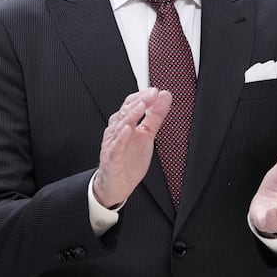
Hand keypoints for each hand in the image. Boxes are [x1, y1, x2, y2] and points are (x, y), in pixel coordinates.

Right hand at [94, 88, 172, 207]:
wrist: (116, 185)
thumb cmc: (128, 160)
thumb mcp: (147, 135)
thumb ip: (155, 116)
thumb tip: (164, 97)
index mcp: (126, 124)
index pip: (131, 105)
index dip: (142, 96)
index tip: (155, 91)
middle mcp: (118, 131)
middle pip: (126, 112)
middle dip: (139, 101)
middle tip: (152, 94)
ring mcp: (113, 144)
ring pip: (120, 126)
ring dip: (131, 115)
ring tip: (141, 106)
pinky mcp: (112, 159)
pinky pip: (115, 147)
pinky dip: (121, 138)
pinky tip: (128, 130)